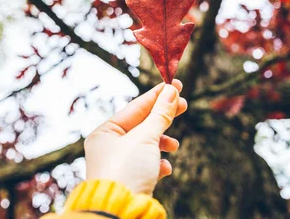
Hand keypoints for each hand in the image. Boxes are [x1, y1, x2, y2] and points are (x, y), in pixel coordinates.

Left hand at [84, 79, 186, 194]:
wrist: (118, 212)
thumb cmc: (126, 170)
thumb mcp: (145, 138)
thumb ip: (160, 114)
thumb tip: (172, 91)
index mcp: (105, 132)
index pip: (135, 107)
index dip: (157, 95)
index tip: (176, 84)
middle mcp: (109, 147)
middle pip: (141, 125)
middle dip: (163, 117)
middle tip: (184, 104)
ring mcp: (119, 164)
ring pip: (145, 145)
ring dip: (162, 143)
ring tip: (174, 145)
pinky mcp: (129, 180)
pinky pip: (146, 165)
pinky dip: (157, 164)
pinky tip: (165, 168)